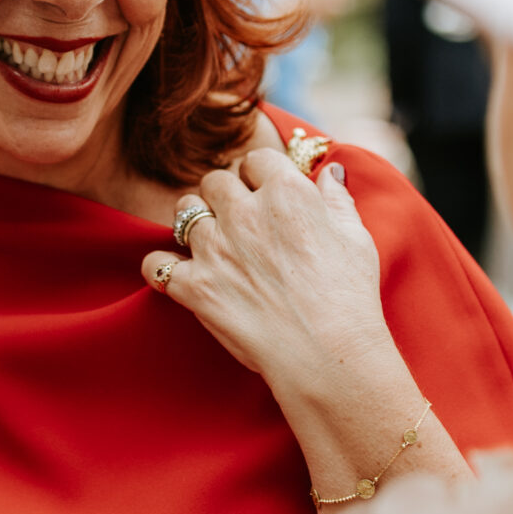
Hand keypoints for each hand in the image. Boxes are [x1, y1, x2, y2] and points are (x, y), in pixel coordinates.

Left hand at [144, 150, 390, 390]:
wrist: (327, 353)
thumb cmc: (349, 297)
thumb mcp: (356, 238)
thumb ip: (337, 200)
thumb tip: (330, 173)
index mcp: (286, 193)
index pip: (256, 160)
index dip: (259, 175)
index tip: (264, 192)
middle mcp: (245, 213)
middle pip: (214, 181)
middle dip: (223, 195)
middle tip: (236, 219)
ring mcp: (215, 249)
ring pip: (183, 213)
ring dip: (193, 223)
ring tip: (208, 242)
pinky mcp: (195, 286)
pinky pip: (156, 264)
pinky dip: (161, 268)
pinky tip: (178, 274)